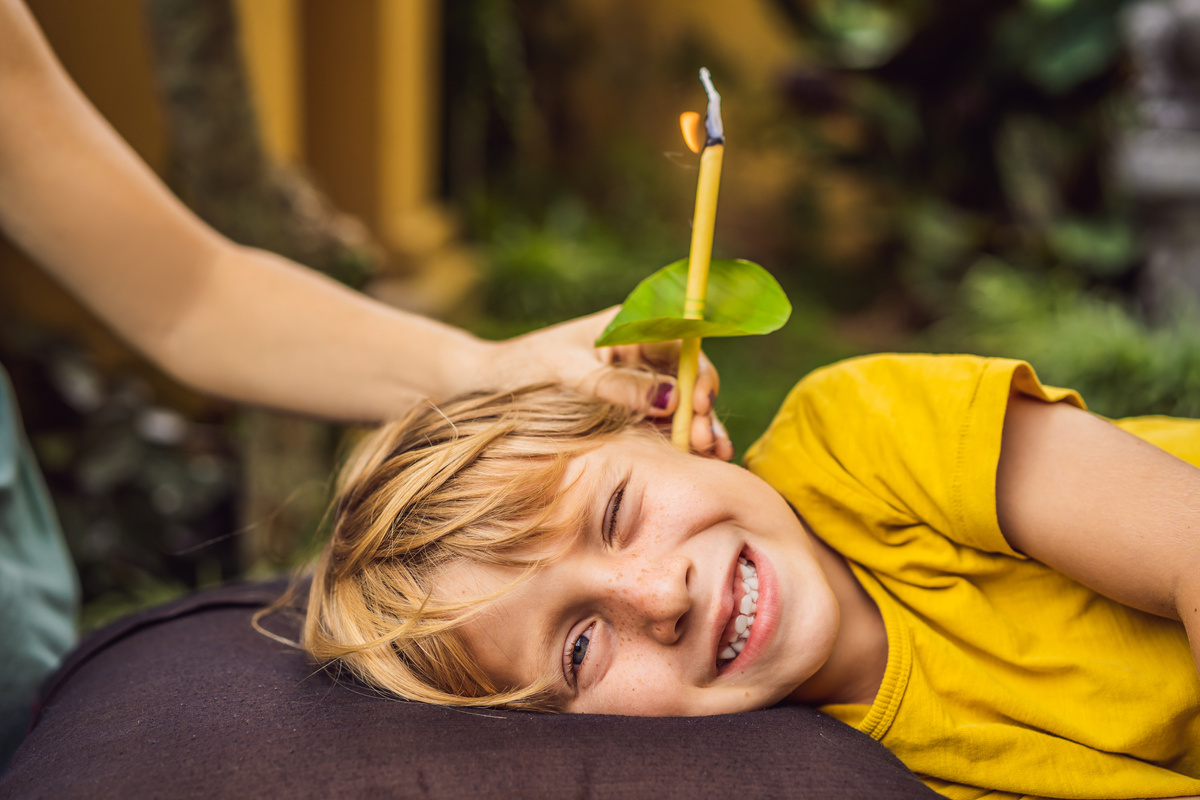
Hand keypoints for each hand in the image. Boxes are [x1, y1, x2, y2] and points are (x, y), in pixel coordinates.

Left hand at [484, 308, 733, 459]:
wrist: (491, 386)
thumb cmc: (525, 368)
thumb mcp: (570, 375)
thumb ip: (618, 386)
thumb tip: (670, 400)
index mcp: (631, 326)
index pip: (682, 344)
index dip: (699, 373)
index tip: (696, 404)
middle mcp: (642, 351)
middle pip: (689, 376)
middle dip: (702, 408)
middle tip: (707, 442)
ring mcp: (639, 382)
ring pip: (683, 404)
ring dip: (700, 427)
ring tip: (714, 454)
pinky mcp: (632, 409)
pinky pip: (666, 422)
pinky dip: (684, 439)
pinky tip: (702, 460)